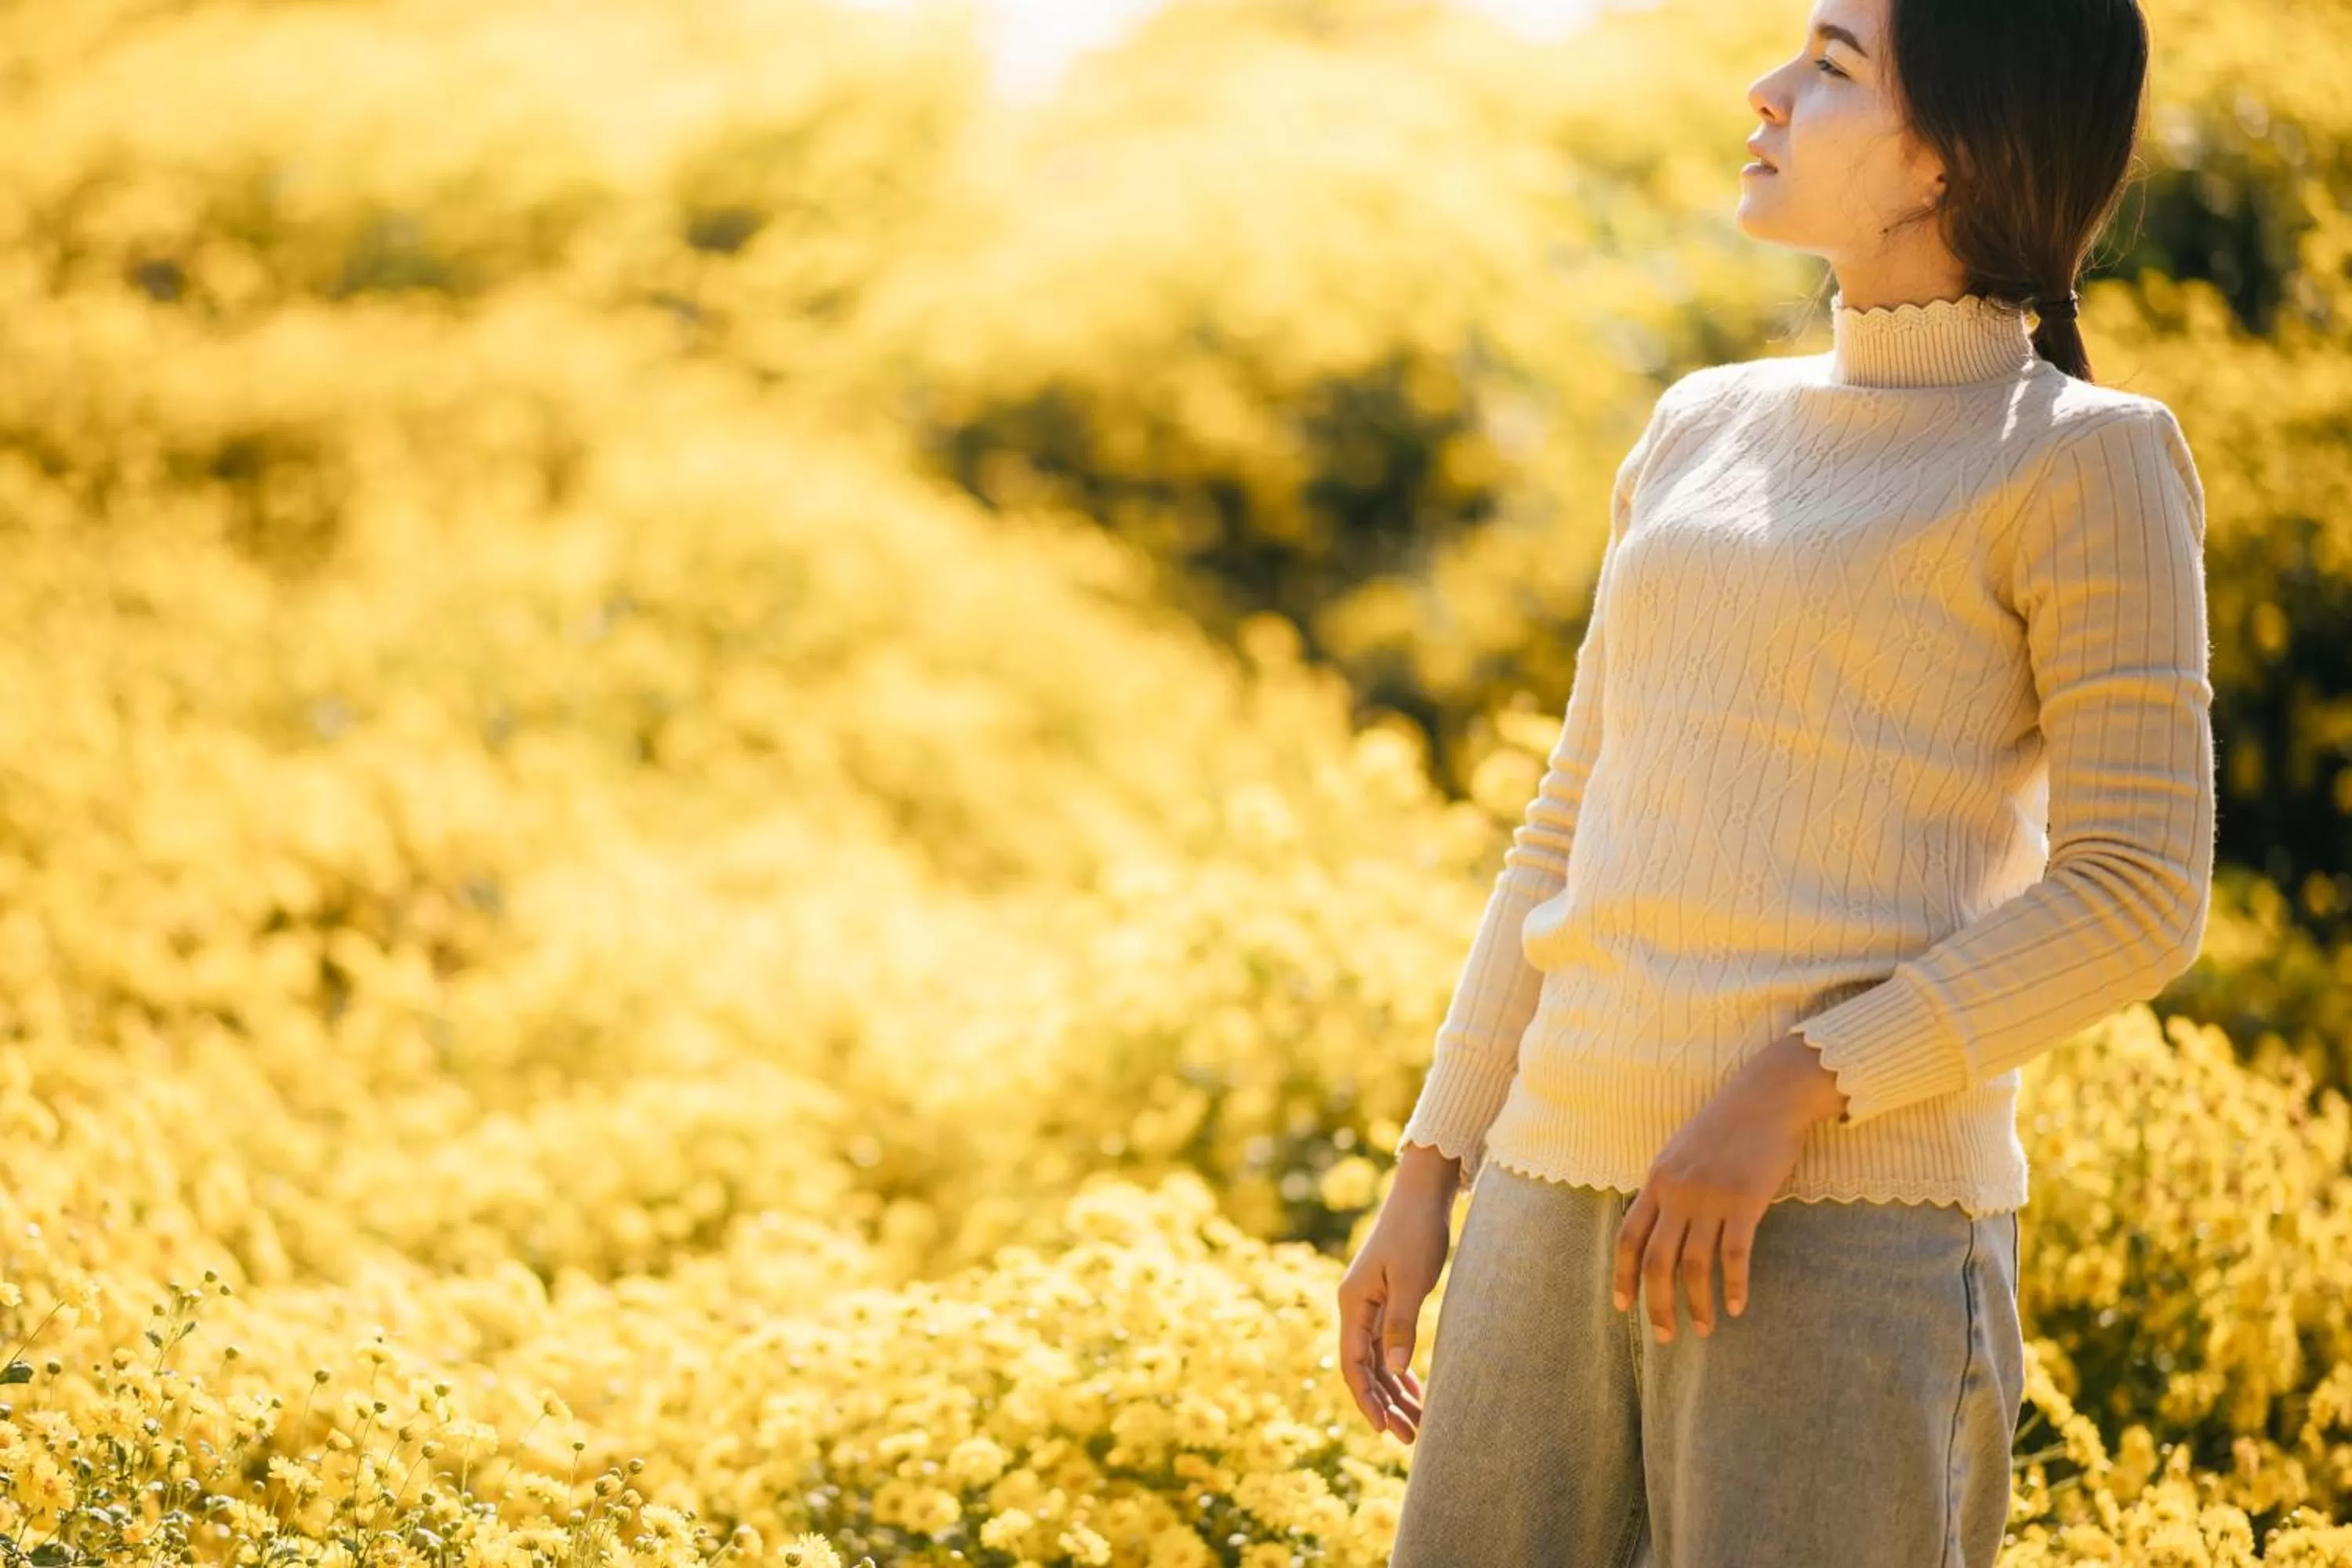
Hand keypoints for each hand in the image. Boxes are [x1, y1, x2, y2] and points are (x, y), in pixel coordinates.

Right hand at [1334, 1147, 1456, 1442]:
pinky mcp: (1386, 1300)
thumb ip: (1401, 1325)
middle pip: (1365, 1369)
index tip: (1384, 1430)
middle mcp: (1356, 1308)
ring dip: (1394, 1393)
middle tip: (1410, 1438)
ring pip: (1377, 1361)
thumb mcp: (1412, 1280)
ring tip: (1416, 1424)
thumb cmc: (1416, 1233)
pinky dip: (1399, 1371)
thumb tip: (1395, 1371)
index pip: (1353, 1364)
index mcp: (1353, 1303)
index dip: (1367, 1400)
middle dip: (1384, 1405)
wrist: (1422, 1196)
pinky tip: (1414, 1391)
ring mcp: (1370, 1305)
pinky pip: (1387, 1347)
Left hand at [1611, 1032, 1846, 1341]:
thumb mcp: (1683, 1152)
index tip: (1622, 1308)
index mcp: (1656, 1181)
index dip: (1623, 1276)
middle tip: (1664, 1336)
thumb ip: (1669, 1187)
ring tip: (1704, 1328)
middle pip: (1656, 1261)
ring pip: (1694, 1265)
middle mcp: (1677, 1192)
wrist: (1768, 1095)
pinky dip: (1734, 1285)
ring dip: (1697, 1303)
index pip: (1627, 1237)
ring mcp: (1710, 1197)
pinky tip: (1736, 1307)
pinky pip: (1735, 1254)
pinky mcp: (1745, 1201)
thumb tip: (1661, 1226)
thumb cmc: (1728, 1124)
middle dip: (1656, 1304)